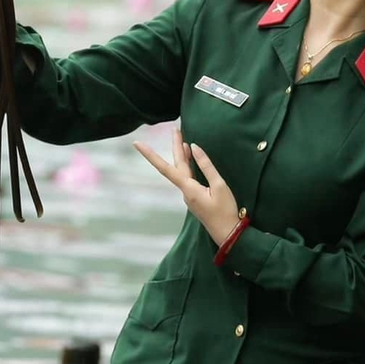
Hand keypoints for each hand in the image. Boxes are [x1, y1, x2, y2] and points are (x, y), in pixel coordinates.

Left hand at [132, 127, 241, 246]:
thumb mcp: (219, 185)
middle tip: (175, 129)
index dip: (150, 155)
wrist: (228, 234)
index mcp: (188, 188)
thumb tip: (194, 147)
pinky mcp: (195, 197)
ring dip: (182, 154)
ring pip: (181, 170)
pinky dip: (188, 164)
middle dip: (176, 146)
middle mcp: (185, 191)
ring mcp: (189, 195)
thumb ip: (206, 166)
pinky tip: (190, 157)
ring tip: (181, 138)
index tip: (137, 144)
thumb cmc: (225, 211)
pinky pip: (188, 176)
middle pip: (176, 165)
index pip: (165, 168)